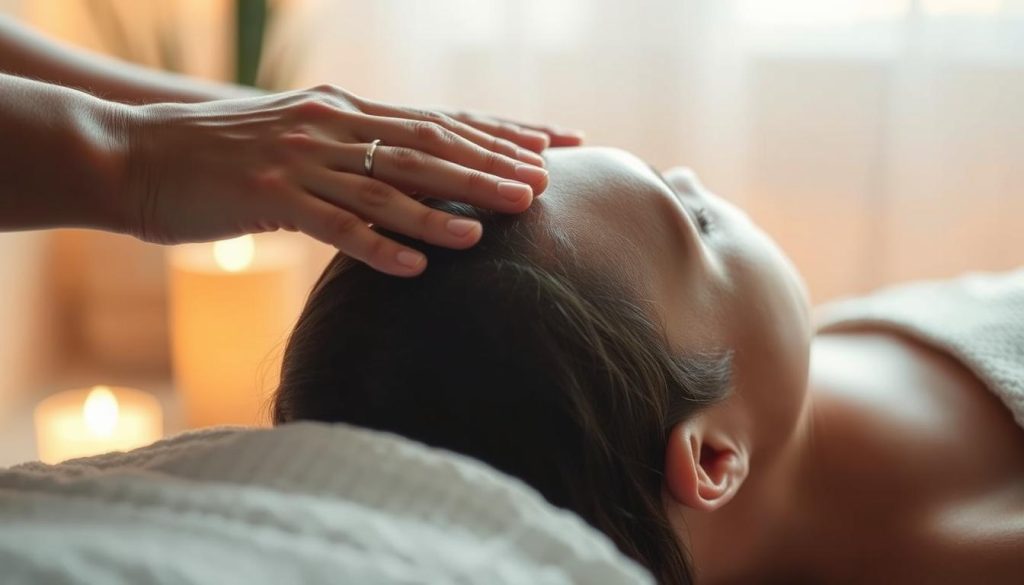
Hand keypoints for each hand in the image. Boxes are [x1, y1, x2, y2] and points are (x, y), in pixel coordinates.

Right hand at [113, 85, 564, 275]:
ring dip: (444, 205)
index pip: (437, 120)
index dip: (497, 131)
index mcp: (343, 112)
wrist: (132, 155)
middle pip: (424, 147)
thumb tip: (404, 178)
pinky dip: (376, 244)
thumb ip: (350, 152)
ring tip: (496, 225)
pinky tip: (417, 265)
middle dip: (487, 166)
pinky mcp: (266, 195)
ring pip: (386, 184)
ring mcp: (299, 160)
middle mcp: (330, 127)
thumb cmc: (218, 156)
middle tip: (543, 184)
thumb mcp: (296, 140)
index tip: (553, 143)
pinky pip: (331, 225)